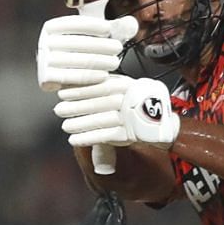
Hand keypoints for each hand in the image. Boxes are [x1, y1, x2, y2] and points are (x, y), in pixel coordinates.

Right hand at [37, 15, 136, 91]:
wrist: (63, 71)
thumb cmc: (82, 50)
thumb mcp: (96, 36)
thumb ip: (115, 28)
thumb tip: (131, 24)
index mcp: (52, 27)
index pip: (73, 23)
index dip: (92, 25)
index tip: (108, 29)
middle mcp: (44, 42)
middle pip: (77, 43)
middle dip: (101, 46)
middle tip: (118, 49)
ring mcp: (44, 61)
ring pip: (77, 61)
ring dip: (100, 62)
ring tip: (115, 62)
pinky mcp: (47, 78)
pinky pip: (72, 78)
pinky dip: (90, 77)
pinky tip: (104, 75)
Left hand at [55, 77, 180, 150]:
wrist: (164, 126)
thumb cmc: (139, 107)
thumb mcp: (126, 93)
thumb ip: (107, 91)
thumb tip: (78, 87)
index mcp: (129, 85)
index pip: (101, 85)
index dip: (81, 89)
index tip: (63, 92)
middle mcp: (131, 99)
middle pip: (99, 102)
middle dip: (77, 106)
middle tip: (59, 109)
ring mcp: (132, 117)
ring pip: (101, 119)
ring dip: (81, 123)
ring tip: (65, 126)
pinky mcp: (130, 134)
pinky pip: (106, 136)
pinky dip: (89, 138)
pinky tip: (75, 140)